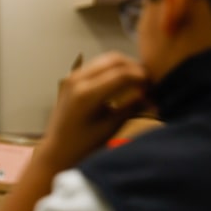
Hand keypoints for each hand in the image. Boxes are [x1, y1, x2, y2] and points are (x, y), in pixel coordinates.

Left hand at [40, 51, 149, 170]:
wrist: (56, 150)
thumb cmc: (84, 145)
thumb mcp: (110, 127)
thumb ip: (131, 107)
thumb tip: (152, 96)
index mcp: (87, 94)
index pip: (122, 74)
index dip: (141, 77)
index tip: (153, 85)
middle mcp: (77, 80)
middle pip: (114, 60)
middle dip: (134, 67)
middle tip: (147, 81)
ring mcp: (72, 76)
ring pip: (105, 59)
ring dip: (124, 66)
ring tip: (137, 81)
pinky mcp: (71, 78)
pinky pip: (97, 66)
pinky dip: (112, 69)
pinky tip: (122, 82)